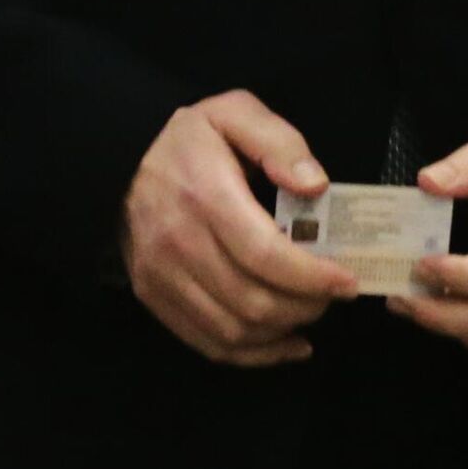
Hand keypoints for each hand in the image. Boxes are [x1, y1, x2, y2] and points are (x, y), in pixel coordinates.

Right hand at [121, 89, 356, 366]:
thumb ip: (279, 143)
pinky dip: (253, 355)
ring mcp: (162, 277)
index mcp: (206, 196)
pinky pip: (207, 343)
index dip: (311, 276)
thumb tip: (316, 184)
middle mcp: (179, 244)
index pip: (264, 255)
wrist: (120, 158)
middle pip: (251, 301)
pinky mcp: (153, 297)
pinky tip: (286, 344)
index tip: (347, 280)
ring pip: (232, 331)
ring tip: (312, 312)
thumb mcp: (234, 113)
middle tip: (334, 294)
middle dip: (305, 306)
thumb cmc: (188, 136)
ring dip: (282, 332)